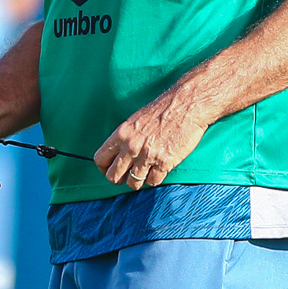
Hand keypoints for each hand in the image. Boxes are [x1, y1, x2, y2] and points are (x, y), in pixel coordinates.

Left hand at [94, 89, 209, 191]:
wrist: (187, 105)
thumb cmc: (163, 109)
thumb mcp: (136, 120)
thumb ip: (125, 138)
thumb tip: (119, 154)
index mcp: (121, 134)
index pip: (100, 159)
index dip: (104, 168)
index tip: (111, 169)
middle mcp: (132, 147)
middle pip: (113, 176)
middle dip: (119, 179)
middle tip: (126, 177)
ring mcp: (148, 156)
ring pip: (133, 183)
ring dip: (138, 181)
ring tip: (144, 174)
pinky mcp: (164, 163)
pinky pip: (153, 182)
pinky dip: (154, 179)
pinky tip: (158, 170)